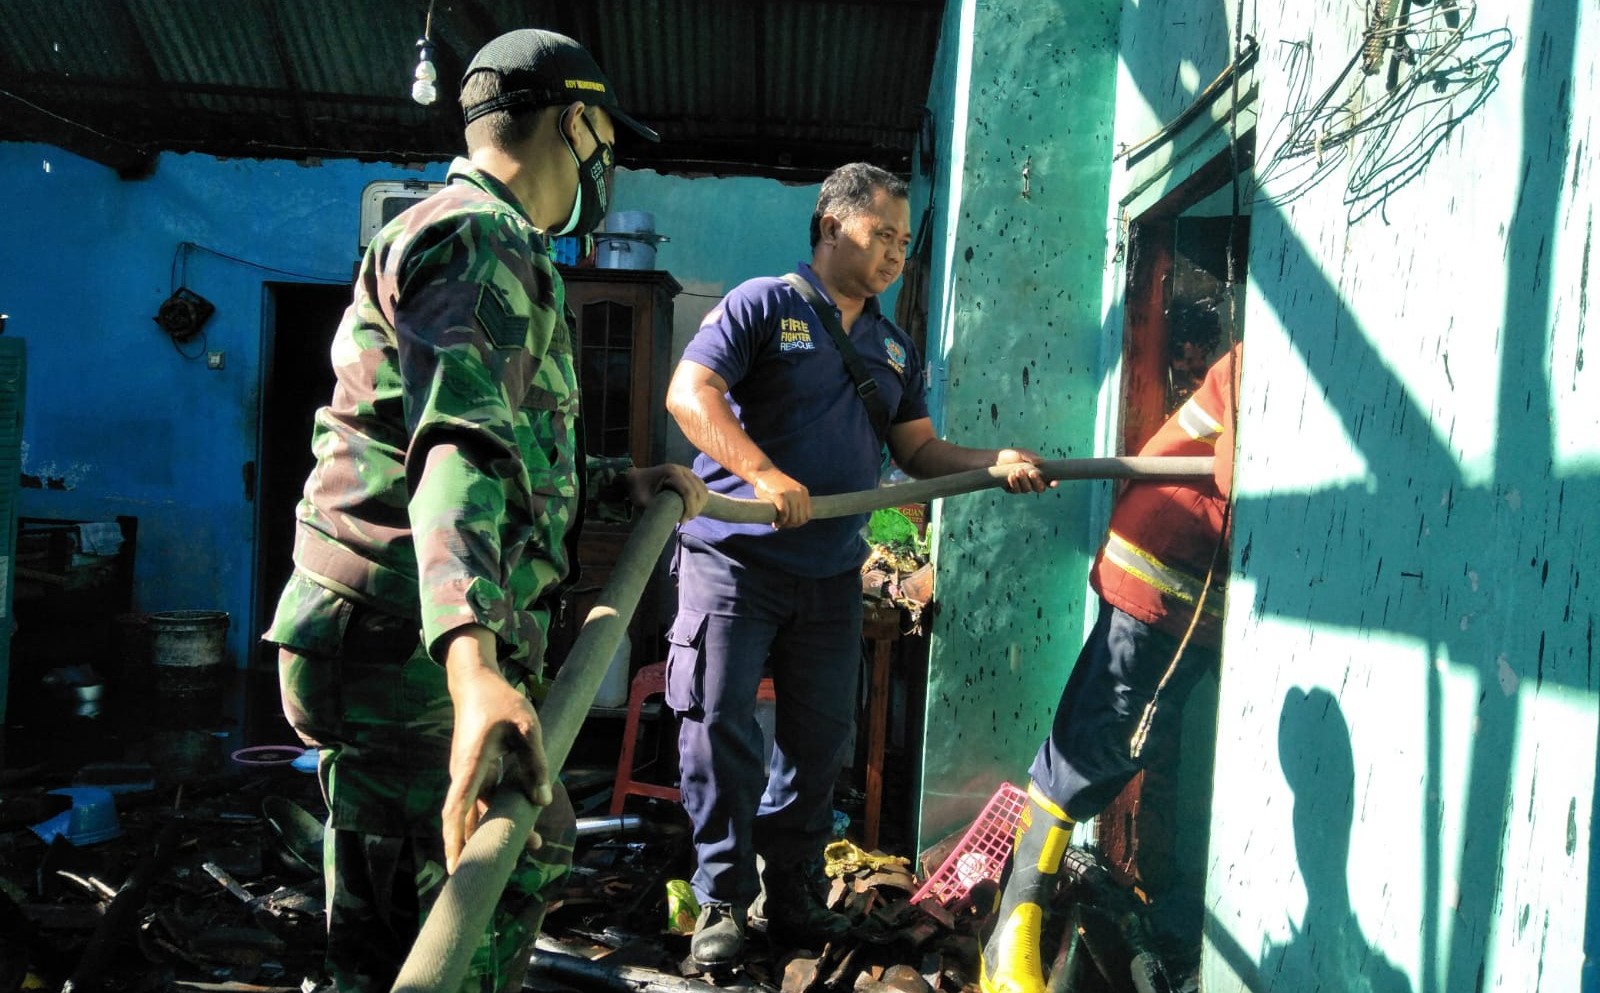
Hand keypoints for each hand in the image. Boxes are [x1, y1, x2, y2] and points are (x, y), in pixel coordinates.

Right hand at [440, 628, 552, 873]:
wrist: (475, 683)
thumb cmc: (500, 702)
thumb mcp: (526, 726)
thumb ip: (536, 763)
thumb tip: (542, 801)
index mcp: (471, 764)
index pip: (457, 808)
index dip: (455, 838)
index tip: (455, 865)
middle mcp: (464, 774)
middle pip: (469, 818)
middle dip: (480, 845)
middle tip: (501, 869)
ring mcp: (468, 775)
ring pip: (480, 810)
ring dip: (496, 829)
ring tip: (530, 845)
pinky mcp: (476, 772)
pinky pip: (485, 799)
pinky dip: (498, 813)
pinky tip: (520, 822)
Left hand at [627, 464, 709, 521]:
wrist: (637, 479)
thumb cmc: (638, 491)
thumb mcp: (644, 502)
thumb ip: (657, 510)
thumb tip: (670, 523)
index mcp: (671, 472)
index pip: (688, 492)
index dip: (689, 508)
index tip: (682, 521)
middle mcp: (682, 470)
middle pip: (698, 492)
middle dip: (695, 509)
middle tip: (685, 521)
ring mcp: (687, 472)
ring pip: (703, 490)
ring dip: (699, 505)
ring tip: (688, 516)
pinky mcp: (690, 476)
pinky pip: (702, 489)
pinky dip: (700, 500)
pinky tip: (692, 509)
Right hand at [752, 467, 811, 527]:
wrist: (763, 472)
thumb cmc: (773, 485)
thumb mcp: (790, 493)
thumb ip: (795, 504)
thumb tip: (796, 523)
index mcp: (804, 492)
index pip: (808, 515)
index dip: (798, 522)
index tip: (788, 523)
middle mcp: (799, 493)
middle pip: (801, 519)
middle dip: (791, 525)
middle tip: (782, 524)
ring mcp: (790, 494)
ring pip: (793, 519)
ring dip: (785, 525)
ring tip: (778, 524)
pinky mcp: (779, 496)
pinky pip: (784, 515)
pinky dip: (780, 522)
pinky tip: (775, 523)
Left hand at [996, 448, 1052, 493]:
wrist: (996, 459)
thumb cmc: (1012, 455)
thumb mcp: (1022, 453)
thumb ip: (1031, 457)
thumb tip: (1040, 461)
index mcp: (1038, 473)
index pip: (1049, 482)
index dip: (1053, 484)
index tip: (1054, 483)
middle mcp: (1032, 482)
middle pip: (1039, 488)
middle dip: (1037, 481)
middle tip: (1032, 472)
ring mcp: (1022, 487)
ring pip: (1027, 490)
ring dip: (1023, 481)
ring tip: (1018, 470)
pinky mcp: (1012, 490)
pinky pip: (1016, 491)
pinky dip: (1014, 483)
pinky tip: (1011, 475)